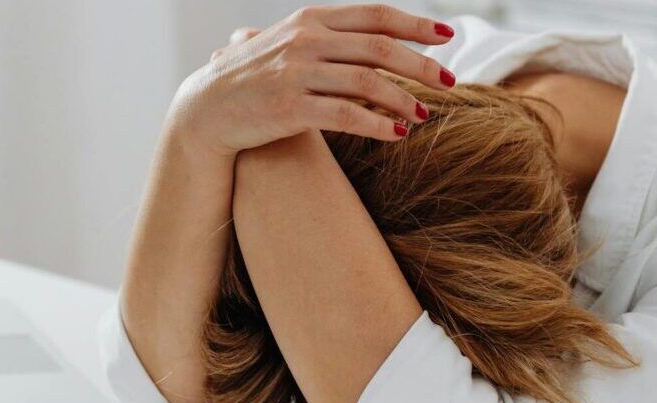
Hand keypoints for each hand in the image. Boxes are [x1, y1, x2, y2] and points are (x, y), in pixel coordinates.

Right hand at [167, 4, 455, 155]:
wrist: (207, 110)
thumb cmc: (256, 80)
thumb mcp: (291, 46)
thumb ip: (330, 41)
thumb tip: (376, 42)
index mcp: (312, 20)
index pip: (375, 15)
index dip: (416, 23)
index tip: (447, 36)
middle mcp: (307, 40)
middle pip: (380, 47)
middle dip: (421, 64)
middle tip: (450, 81)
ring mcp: (297, 72)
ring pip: (368, 81)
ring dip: (404, 98)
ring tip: (425, 114)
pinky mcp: (289, 107)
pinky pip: (346, 115)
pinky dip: (378, 124)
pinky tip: (398, 133)